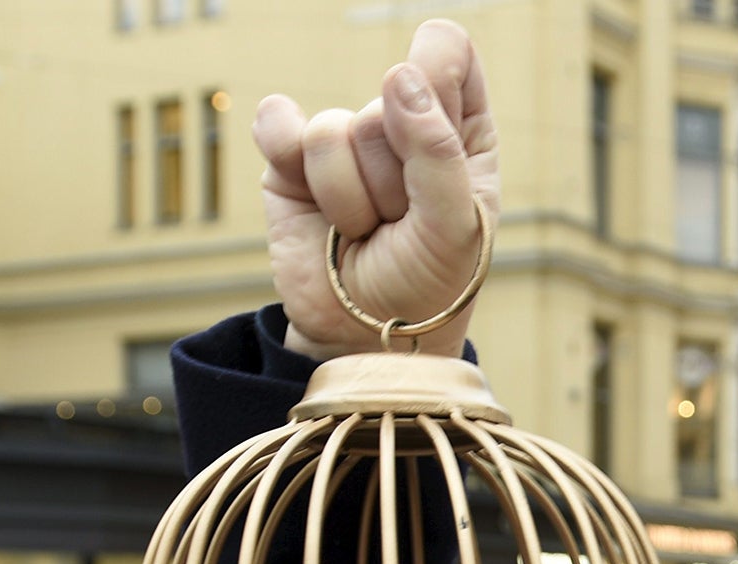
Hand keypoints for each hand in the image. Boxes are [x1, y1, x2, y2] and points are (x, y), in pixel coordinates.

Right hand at [253, 19, 499, 359]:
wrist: (363, 335)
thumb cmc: (427, 283)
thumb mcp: (456, 227)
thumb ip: (437, 151)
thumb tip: (398, 75)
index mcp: (460, 131)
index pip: (448, 55)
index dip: (434, 73)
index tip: (434, 118)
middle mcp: (402, 126)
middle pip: (388, 97)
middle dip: (395, 176)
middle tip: (401, 222)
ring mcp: (345, 142)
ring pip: (336, 128)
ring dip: (352, 199)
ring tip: (365, 232)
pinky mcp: (290, 161)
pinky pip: (277, 124)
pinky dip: (292, 166)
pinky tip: (316, 208)